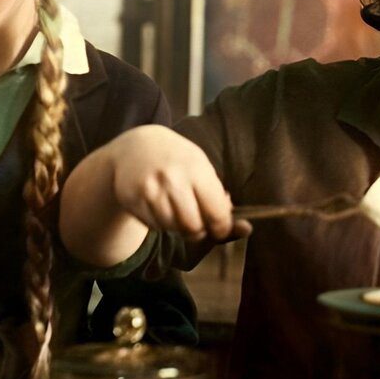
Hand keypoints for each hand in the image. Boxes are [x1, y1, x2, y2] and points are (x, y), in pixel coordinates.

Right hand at [106, 125, 248, 241]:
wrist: (137, 147)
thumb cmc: (178, 161)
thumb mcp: (202, 171)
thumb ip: (221, 201)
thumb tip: (246, 229)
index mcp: (197, 169)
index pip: (217, 214)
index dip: (222, 228)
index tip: (220, 228)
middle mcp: (174, 179)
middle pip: (193, 227)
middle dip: (199, 231)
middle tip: (197, 223)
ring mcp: (151, 189)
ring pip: (173, 229)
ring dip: (178, 227)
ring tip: (176, 209)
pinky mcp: (133, 199)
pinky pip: (154, 226)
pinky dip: (160, 223)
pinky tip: (159, 206)